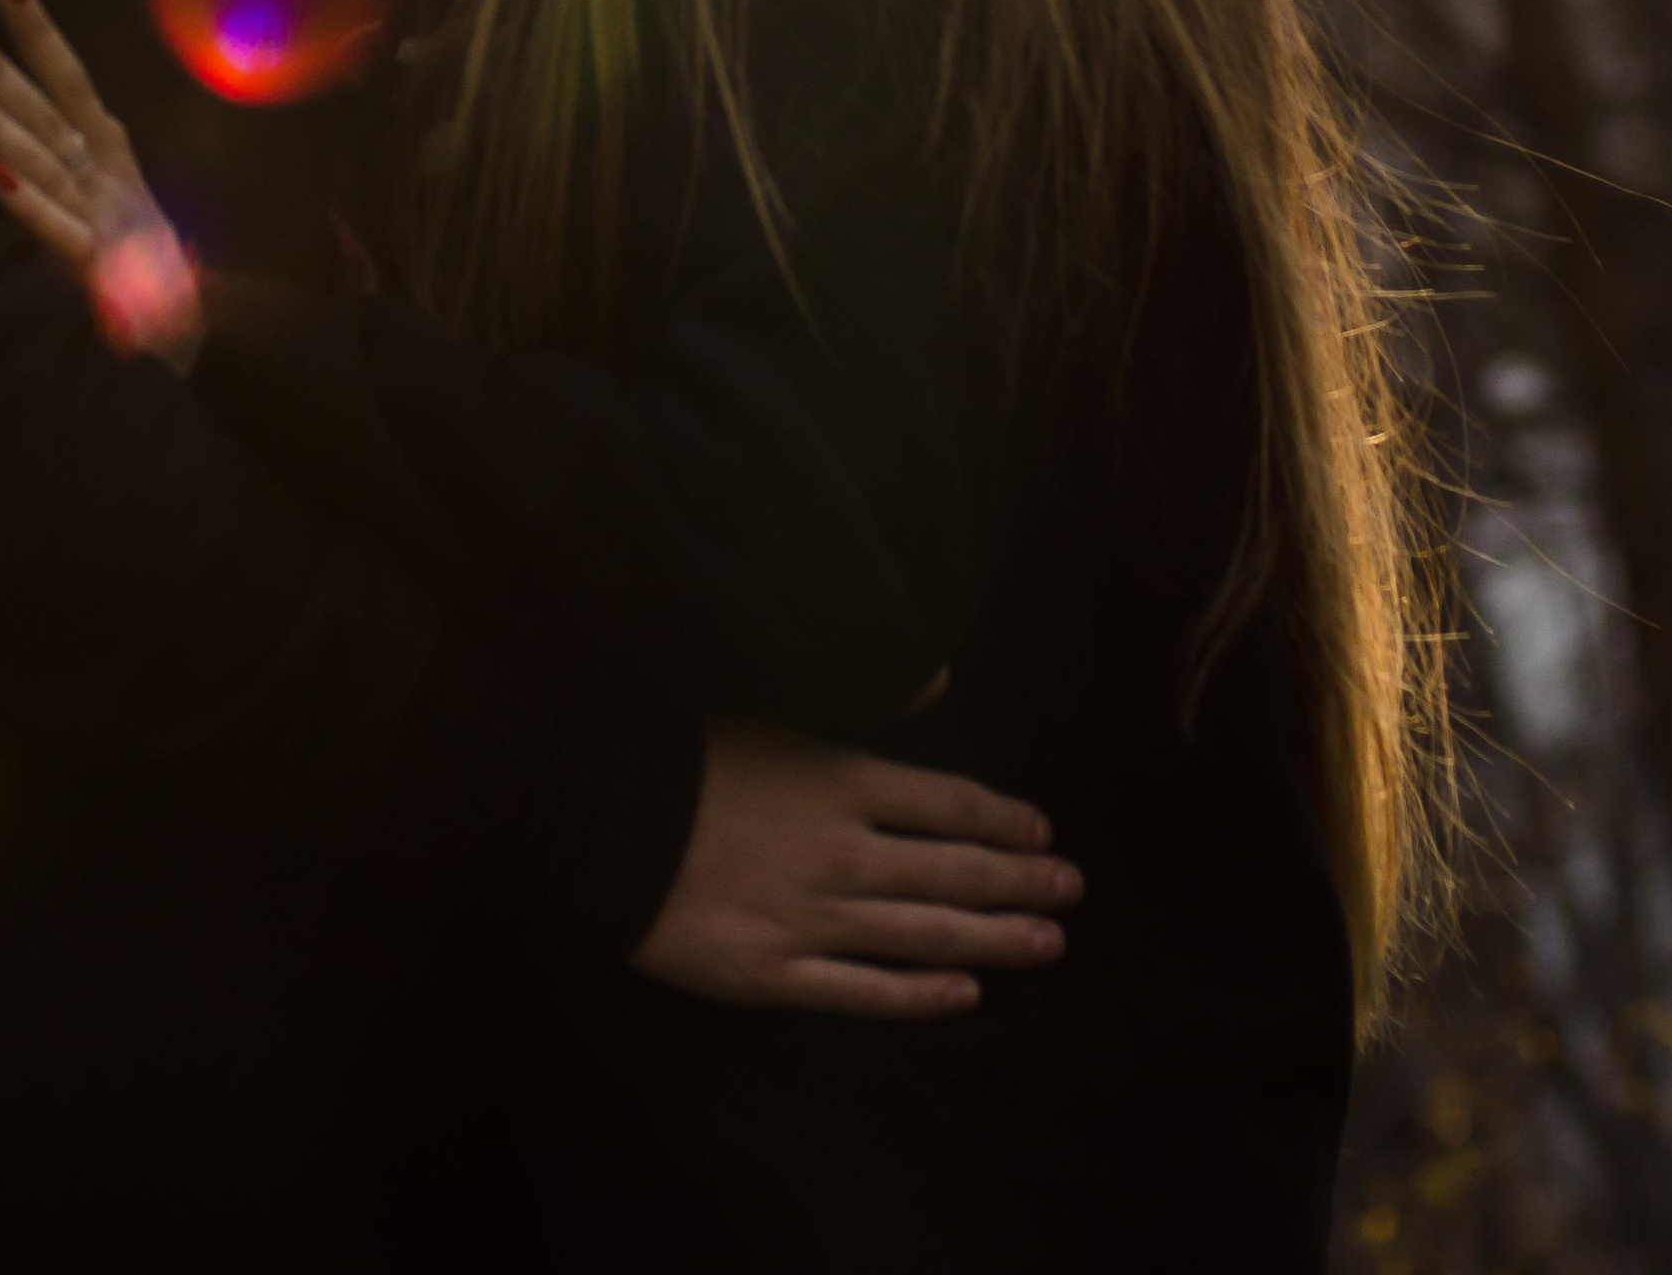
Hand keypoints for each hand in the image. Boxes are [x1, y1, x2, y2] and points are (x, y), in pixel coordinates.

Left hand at [0, 0, 204, 372]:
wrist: (203, 338)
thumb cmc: (150, 266)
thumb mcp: (111, 206)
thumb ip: (70, 171)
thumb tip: (18, 137)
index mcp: (107, 153)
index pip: (68, 79)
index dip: (36, 32)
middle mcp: (104, 172)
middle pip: (42, 108)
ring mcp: (104, 217)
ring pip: (40, 159)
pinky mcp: (105, 267)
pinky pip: (59, 232)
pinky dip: (29, 204)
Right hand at [633, 721, 1080, 1018]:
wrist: (600, 820)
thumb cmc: (681, 751)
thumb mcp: (771, 700)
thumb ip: (855, 698)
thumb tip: (937, 676)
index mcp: (840, 779)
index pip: (947, 801)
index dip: (1003, 819)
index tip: (1044, 833)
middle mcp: (843, 853)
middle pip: (953, 871)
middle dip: (1021, 882)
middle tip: (1072, 891)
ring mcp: (813, 920)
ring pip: (925, 934)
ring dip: (995, 939)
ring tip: (1048, 944)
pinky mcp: (776, 974)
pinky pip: (864, 992)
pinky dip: (921, 995)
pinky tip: (964, 994)